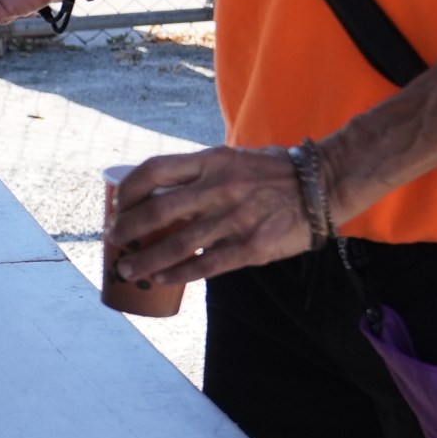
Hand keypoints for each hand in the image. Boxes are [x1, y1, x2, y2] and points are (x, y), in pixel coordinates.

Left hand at [106, 146, 315, 289]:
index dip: (128, 191)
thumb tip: (162, 191)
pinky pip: (205, 264)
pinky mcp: (251, 247)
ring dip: (144, 259)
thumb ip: (201, 173)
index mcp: (211, 162)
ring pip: (175, 244)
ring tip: (127, 268)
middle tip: (113, 240)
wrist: (323, 184)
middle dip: (127, 229)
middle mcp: (219, 188)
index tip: (117, 205)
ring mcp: (234, 219)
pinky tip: (160, 279)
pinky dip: (177, 273)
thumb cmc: (274, 171)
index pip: (153, 171)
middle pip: (156, 211)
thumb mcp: (232, 158)